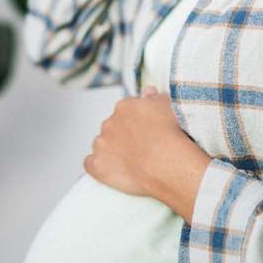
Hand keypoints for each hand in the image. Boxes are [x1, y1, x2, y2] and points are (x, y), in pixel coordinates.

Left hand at [84, 86, 204, 207]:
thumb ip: (155, 97)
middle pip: (112, 127)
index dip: (135, 122)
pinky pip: (90, 163)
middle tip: (140, 147)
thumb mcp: (170, 106)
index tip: (145, 131)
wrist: (168, 163)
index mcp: (125, 107)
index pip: (125, 111)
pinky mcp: (98, 165)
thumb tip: (147, 92)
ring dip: (110, 150)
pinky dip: (98, 166)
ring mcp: (101, 144)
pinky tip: (111, 170)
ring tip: (129, 161)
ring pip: (101, 144)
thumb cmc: (172, 135)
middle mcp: (109, 123)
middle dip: (122, 135)